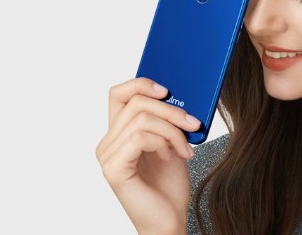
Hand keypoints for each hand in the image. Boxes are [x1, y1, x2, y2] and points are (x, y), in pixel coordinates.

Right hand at [96, 77, 200, 234]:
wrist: (170, 219)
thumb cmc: (169, 185)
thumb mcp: (171, 142)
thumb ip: (167, 120)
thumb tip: (178, 93)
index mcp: (119, 134)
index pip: (118, 94)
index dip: (141, 84)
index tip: (167, 90)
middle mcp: (108, 143)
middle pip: (136, 102)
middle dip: (171, 109)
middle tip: (193, 123)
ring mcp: (108, 156)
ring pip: (142, 119)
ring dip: (172, 130)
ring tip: (185, 148)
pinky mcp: (114, 169)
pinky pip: (140, 137)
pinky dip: (163, 142)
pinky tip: (172, 157)